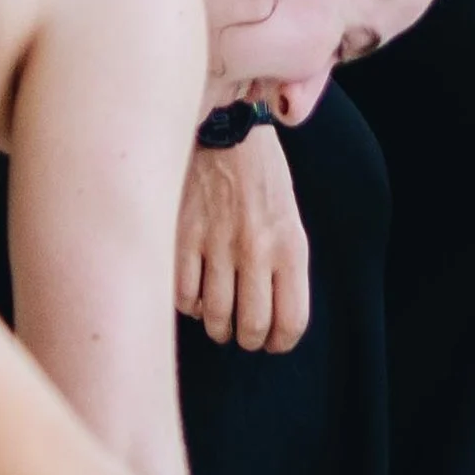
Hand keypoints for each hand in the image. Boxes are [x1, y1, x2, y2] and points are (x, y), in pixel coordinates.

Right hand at [177, 124, 310, 352]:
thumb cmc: (261, 178)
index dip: (280, 342)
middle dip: (247, 339)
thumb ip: (283, 265)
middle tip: (242, 333)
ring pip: (215, 318)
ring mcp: (217, 245)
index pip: (291, 320)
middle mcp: (256, 250)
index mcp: (290, 246)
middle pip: (252, 327)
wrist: (226, 131)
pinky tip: (194, 294)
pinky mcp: (183, 237)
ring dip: (217, 328)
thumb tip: (272, 317)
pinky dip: (188, 305)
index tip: (272, 343)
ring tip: (218, 320)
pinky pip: (183, 296)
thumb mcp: (289, 219)